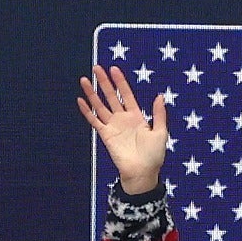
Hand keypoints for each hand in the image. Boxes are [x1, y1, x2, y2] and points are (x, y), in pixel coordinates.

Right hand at [77, 64, 167, 195]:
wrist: (142, 173)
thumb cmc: (154, 155)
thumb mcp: (160, 133)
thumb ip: (158, 114)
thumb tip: (159, 96)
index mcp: (137, 116)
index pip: (126, 94)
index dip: (120, 82)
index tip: (113, 68)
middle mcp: (123, 119)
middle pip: (111, 96)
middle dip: (104, 82)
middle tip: (97, 67)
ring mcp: (113, 126)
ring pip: (100, 105)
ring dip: (92, 93)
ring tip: (85, 79)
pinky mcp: (106, 135)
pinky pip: (94, 120)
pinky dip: (87, 111)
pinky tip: (81, 100)